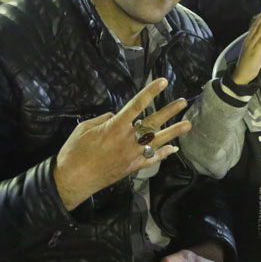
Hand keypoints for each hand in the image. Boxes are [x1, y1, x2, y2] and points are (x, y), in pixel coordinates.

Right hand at [53, 78, 190, 209]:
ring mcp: (132, 155)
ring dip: (174, 132)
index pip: (137, 105)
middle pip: (153, 122)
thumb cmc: (74, 151)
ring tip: (188, 124)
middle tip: (183, 102)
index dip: (151, 92)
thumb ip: (103, 120)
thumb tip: (116, 117)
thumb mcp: (85, 128)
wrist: (73, 179)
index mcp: (115, 127)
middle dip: (169, 111)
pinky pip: (151, 160)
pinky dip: (163, 154)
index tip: (163, 82)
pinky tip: (173, 149)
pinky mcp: (132, 167)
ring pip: (157, 141)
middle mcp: (128, 139)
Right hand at [232, 8, 260, 84]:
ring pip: (259, 32)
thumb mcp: (257, 54)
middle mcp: (249, 41)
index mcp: (249, 41)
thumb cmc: (249, 65)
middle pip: (256, 27)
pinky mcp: (255, 52)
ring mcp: (252, 46)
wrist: (242, 75)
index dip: (260, 19)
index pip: (255, 27)